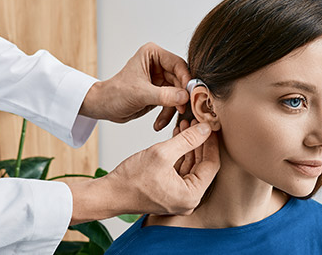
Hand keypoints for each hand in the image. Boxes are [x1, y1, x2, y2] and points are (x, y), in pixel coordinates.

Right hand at [68, 122, 220, 224]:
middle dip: (199, 142)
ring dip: (189, 146)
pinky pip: (180, 171)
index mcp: (191, 195)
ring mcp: (178, 197)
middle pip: (202, 165)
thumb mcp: (162, 153)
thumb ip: (187, 140)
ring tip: (186, 125)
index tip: (210, 126)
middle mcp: (188, 200)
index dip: (211, 142)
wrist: (110, 193)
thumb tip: (206, 129)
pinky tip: (177, 137)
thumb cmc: (131, 179)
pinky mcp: (169, 192)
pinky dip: (180, 154)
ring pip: (191, 166)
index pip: (211, 164)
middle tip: (197, 122)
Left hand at [79, 42, 190, 130]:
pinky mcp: (160, 93)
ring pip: (178, 93)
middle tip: (183, 110)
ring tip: (166, 120)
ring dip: (173, 108)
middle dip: (181, 97)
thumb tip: (184, 96)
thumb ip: (164, 95)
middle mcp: (158, 64)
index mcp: (153, 54)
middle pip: (181, 80)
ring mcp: (160, 79)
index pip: (178, 64)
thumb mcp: (140, 94)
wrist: (104, 107)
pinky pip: (172, 103)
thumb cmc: (114, 94)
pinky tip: (159, 123)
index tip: (190, 94)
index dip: (186, 79)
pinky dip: (167, 114)